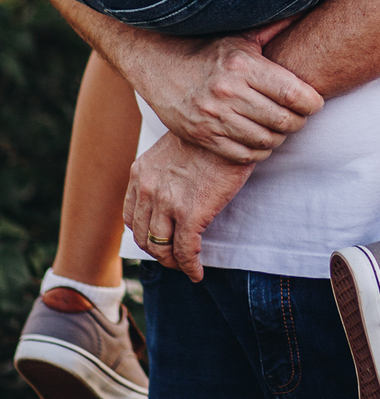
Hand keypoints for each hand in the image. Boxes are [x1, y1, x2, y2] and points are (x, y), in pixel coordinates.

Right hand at [122, 25, 322, 162]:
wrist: (158, 65)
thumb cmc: (208, 49)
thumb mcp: (241, 36)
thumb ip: (276, 27)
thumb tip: (308, 3)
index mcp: (243, 65)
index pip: (292, 94)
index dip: (312, 103)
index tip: (315, 102)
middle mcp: (228, 92)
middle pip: (283, 120)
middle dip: (299, 121)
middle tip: (300, 116)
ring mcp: (213, 117)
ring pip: (266, 140)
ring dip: (280, 137)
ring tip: (281, 127)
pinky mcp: (202, 136)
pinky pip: (244, 155)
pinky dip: (260, 151)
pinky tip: (262, 140)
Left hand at [124, 133, 253, 281]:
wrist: (230, 125)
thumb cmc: (210, 136)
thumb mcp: (173, 148)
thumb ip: (164, 170)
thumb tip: (173, 188)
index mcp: (141, 173)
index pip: (131, 216)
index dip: (144, 233)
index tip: (158, 239)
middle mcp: (148, 189)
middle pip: (143, 236)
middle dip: (157, 252)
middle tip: (173, 258)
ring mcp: (167, 203)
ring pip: (161, 247)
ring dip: (173, 262)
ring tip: (185, 266)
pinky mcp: (191, 214)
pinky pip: (186, 251)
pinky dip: (190, 267)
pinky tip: (198, 273)